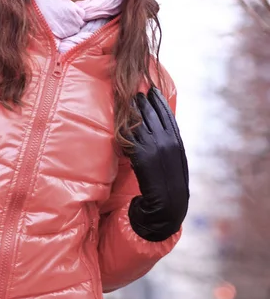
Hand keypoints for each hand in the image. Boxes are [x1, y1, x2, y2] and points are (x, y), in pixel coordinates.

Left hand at [125, 87, 188, 241]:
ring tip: (127, 99)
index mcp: (178, 143)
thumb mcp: (174, 161)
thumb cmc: (168, 185)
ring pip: (141, 122)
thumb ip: (168, 145)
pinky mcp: (141, 156)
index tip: (153, 90)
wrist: (166, 208)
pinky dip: (126, 125)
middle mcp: (168, 143)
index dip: (160, 102)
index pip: (168, 116)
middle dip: (145, 102)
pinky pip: (131, 135)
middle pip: (154, 115)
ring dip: (134, 109)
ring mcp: (154, 149)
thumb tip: (160, 131)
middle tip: (136, 91)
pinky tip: (120, 118)